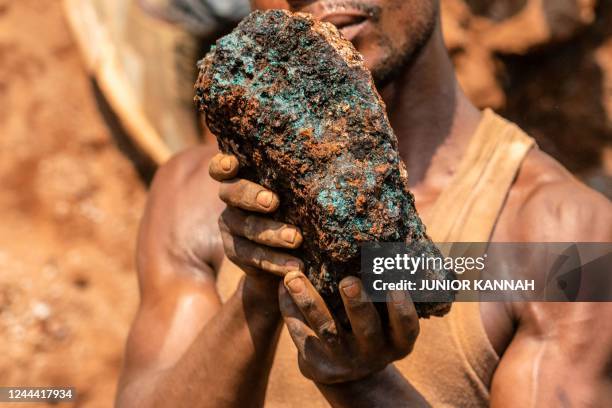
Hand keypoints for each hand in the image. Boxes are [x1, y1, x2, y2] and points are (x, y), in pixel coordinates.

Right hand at [209, 153, 304, 277]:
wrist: (286, 252)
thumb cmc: (294, 208)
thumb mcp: (292, 193)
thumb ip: (293, 181)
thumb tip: (324, 163)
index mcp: (242, 179)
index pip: (221, 169)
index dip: (222, 166)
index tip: (233, 163)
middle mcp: (231, 202)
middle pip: (231, 193)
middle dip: (251, 196)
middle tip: (273, 202)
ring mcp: (232, 228)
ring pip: (248, 228)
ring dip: (272, 233)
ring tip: (296, 239)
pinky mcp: (237, 254)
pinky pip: (255, 258)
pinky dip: (277, 262)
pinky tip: (295, 267)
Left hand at [279, 272, 418, 384]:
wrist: (345, 371)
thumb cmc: (372, 327)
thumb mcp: (386, 319)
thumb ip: (385, 291)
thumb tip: (389, 243)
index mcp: (397, 342)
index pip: (407, 327)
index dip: (403, 309)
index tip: (395, 285)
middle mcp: (373, 354)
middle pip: (366, 328)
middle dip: (357, 304)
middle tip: (348, 282)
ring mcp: (343, 361)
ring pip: (326, 329)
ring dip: (309, 301)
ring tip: (293, 277)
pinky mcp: (315, 364)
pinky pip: (300, 333)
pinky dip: (290, 307)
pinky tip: (282, 286)